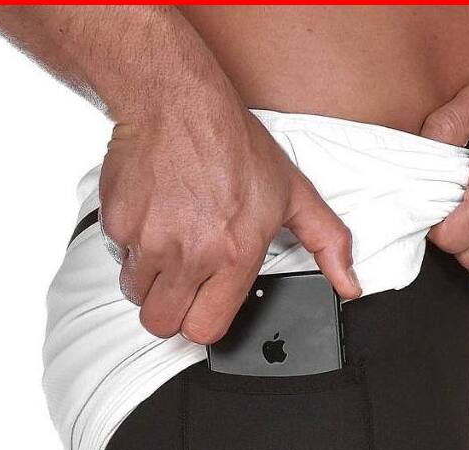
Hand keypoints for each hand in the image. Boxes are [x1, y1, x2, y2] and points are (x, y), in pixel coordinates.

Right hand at [99, 87, 360, 343]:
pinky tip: (152, 217)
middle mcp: (191, 255)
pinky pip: (117, 257)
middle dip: (170, 310)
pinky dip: (130, 245)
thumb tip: (350, 284)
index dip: (203, 322)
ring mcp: (151, 241)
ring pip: (136, 295)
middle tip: (181, 282)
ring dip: (149, 279)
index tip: (204, 305)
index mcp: (235, 256)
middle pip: (163, 323)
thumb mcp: (293, 193)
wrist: (175, 100)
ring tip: (168, 245)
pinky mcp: (118, 224)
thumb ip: (327, 244)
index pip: (205, 330)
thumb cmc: (232, 144)